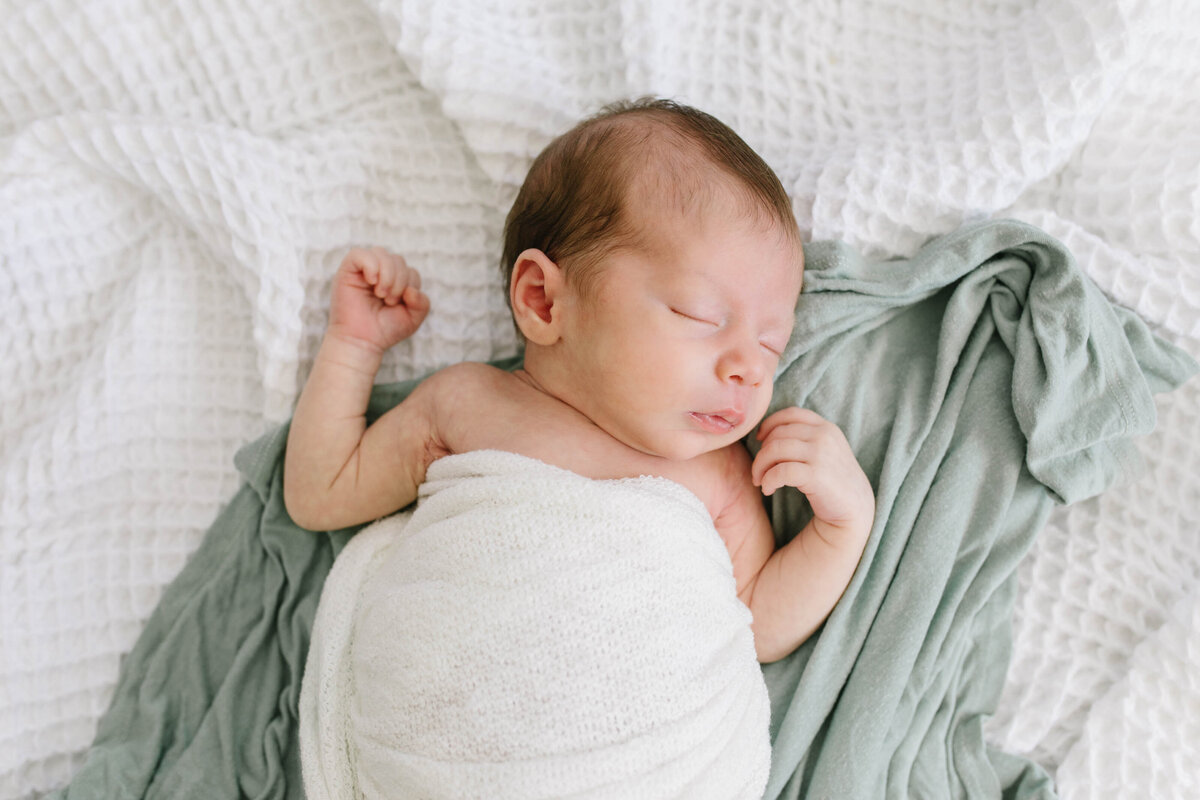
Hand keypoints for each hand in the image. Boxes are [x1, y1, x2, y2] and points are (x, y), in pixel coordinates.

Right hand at [328, 247, 430, 353]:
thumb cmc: (384, 330)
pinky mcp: (347, 270)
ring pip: (381, 253)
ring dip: (387, 274)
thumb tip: (411, 289)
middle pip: (397, 259)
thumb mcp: (412, 319)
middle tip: (389, 300)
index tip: (398, 304)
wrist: (361, 341)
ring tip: (380, 293)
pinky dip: (371, 266)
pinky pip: (359, 254)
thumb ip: (422, 303)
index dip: (410, 285)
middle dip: (399, 280)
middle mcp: (379, 273)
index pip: (410, 270)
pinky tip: (371, 282)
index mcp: (395, 282)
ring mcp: (363, 271)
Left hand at [752, 407, 874, 533]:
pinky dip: (768, 480)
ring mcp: (821, 454)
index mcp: (826, 427)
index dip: (769, 424)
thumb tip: (764, 434)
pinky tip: (768, 490)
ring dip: (760, 466)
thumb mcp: (823, 450)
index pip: (791, 414)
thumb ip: (804, 437)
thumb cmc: (832, 480)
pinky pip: (780, 472)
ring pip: (775, 450)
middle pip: (778, 434)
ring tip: (760, 481)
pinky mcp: (816, 475)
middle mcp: (824, 436)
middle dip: (761, 453)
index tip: (759, 440)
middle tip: (757, 472)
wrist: (854, 508)